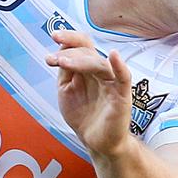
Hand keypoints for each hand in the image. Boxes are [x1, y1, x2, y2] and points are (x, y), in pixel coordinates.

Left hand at [45, 30, 132, 156]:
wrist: (95, 141)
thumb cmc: (83, 115)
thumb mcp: (66, 90)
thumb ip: (65, 70)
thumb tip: (61, 49)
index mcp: (89, 68)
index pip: (82, 45)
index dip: (69, 38)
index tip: (54, 35)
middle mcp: (101, 72)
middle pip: (89, 51)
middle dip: (69, 52)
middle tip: (54, 59)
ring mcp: (112, 83)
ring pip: (99, 64)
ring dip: (81, 60)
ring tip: (63, 62)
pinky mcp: (121, 96)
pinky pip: (124, 78)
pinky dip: (120, 66)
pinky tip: (114, 56)